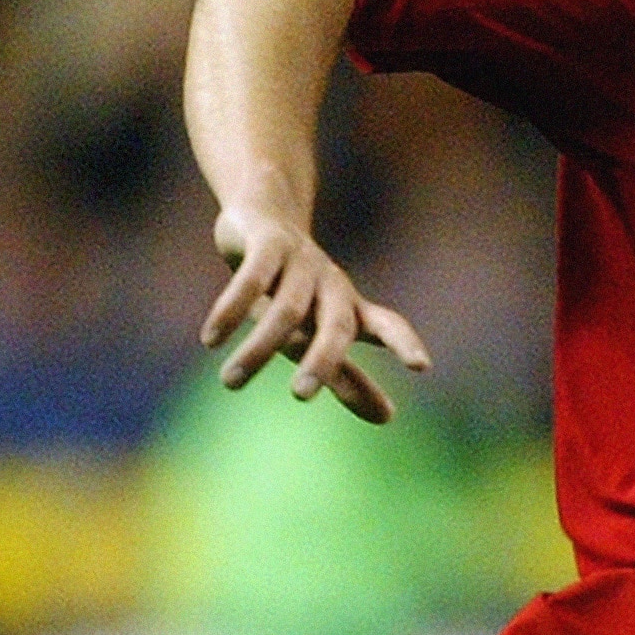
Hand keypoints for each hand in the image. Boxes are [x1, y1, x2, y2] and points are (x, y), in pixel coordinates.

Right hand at [201, 209, 430, 425]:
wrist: (263, 214)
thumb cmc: (297, 290)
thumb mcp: (320, 333)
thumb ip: (350, 378)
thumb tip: (388, 420)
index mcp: (349, 307)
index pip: (386, 325)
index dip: (403, 343)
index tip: (422, 366)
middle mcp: (331, 284)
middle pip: (335, 326)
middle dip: (322, 361)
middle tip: (300, 396)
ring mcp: (301, 262)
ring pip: (285, 311)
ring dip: (258, 348)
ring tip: (229, 383)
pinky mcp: (266, 243)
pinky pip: (251, 280)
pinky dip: (231, 309)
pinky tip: (212, 339)